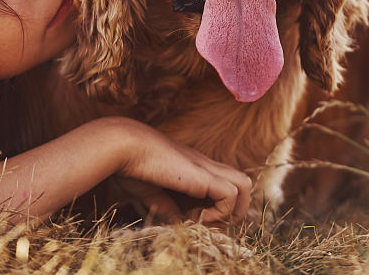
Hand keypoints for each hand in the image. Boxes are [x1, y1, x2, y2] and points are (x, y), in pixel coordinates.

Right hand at [105, 117, 252, 225]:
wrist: (124, 145)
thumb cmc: (131, 165)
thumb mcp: (151, 191)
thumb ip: (165, 206)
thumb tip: (175, 223)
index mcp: (194, 168)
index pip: (225, 183)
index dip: (221, 205)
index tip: (199, 221)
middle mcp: (205, 166)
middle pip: (242, 182)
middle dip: (236, 208)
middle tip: (212, 222)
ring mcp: (206, 168)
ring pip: (244, 184)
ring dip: (234, 209)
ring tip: (210, 220)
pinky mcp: (203, 175)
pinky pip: (231, 194)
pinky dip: (222, 211)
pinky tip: (200, 217)